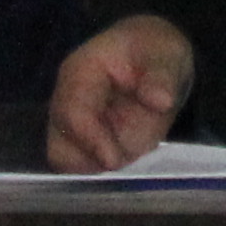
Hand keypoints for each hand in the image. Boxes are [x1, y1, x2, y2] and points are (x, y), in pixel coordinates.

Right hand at [48, 15, 195, 171]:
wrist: (154, 61)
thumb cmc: (153, 52)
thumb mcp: (166, 54)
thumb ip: (162, 76)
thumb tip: (159, 100)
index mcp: (79, 72)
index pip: (72, 113)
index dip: (90, 140)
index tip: (114, 160)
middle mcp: (67, 101)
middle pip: (59, 147)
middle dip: (89, 162)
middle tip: (126, 164)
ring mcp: (73, 126)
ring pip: (68, 163)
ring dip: (97, 170)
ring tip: (131, 160)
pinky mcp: (85, 145)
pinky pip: (85, 169)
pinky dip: (104, 174)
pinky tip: (129, 164)